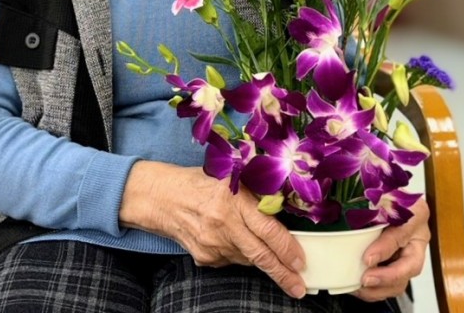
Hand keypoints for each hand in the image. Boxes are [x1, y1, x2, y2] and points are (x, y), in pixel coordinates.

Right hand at [120, 161, 306, 297]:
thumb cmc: (199, 182)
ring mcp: (213, 244)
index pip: (267, 229)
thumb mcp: (230, 177)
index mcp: (233, 199)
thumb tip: (282, 208)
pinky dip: (239, 254)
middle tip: (299, 286)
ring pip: (248, 259)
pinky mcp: (204, 257)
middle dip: (283, 273)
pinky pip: (231, 260)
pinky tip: (235, 242)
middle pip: (260, 254)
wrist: (163, 197)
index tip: (300, 260)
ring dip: (262, 260)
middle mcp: (223, 224)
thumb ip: (254, 192)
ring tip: (275, 262)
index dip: (286, 247)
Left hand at [353, 198, 429, 302]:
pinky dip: (376, 289)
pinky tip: (358, 287)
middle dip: (387, 277)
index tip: (366, 258)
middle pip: (411, 266)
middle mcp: (418, 236)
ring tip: (358, 287)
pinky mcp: (402, 264)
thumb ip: (370, 196)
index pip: (401, 235)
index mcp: (416, 213)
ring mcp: (412, 253)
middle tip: (365, 279)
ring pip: (403, 280)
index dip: (384, 249)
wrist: (387, 194)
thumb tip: (341, 199)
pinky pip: (393, 284)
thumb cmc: (384, 190)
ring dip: (380, 288)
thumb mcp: (379, 190)